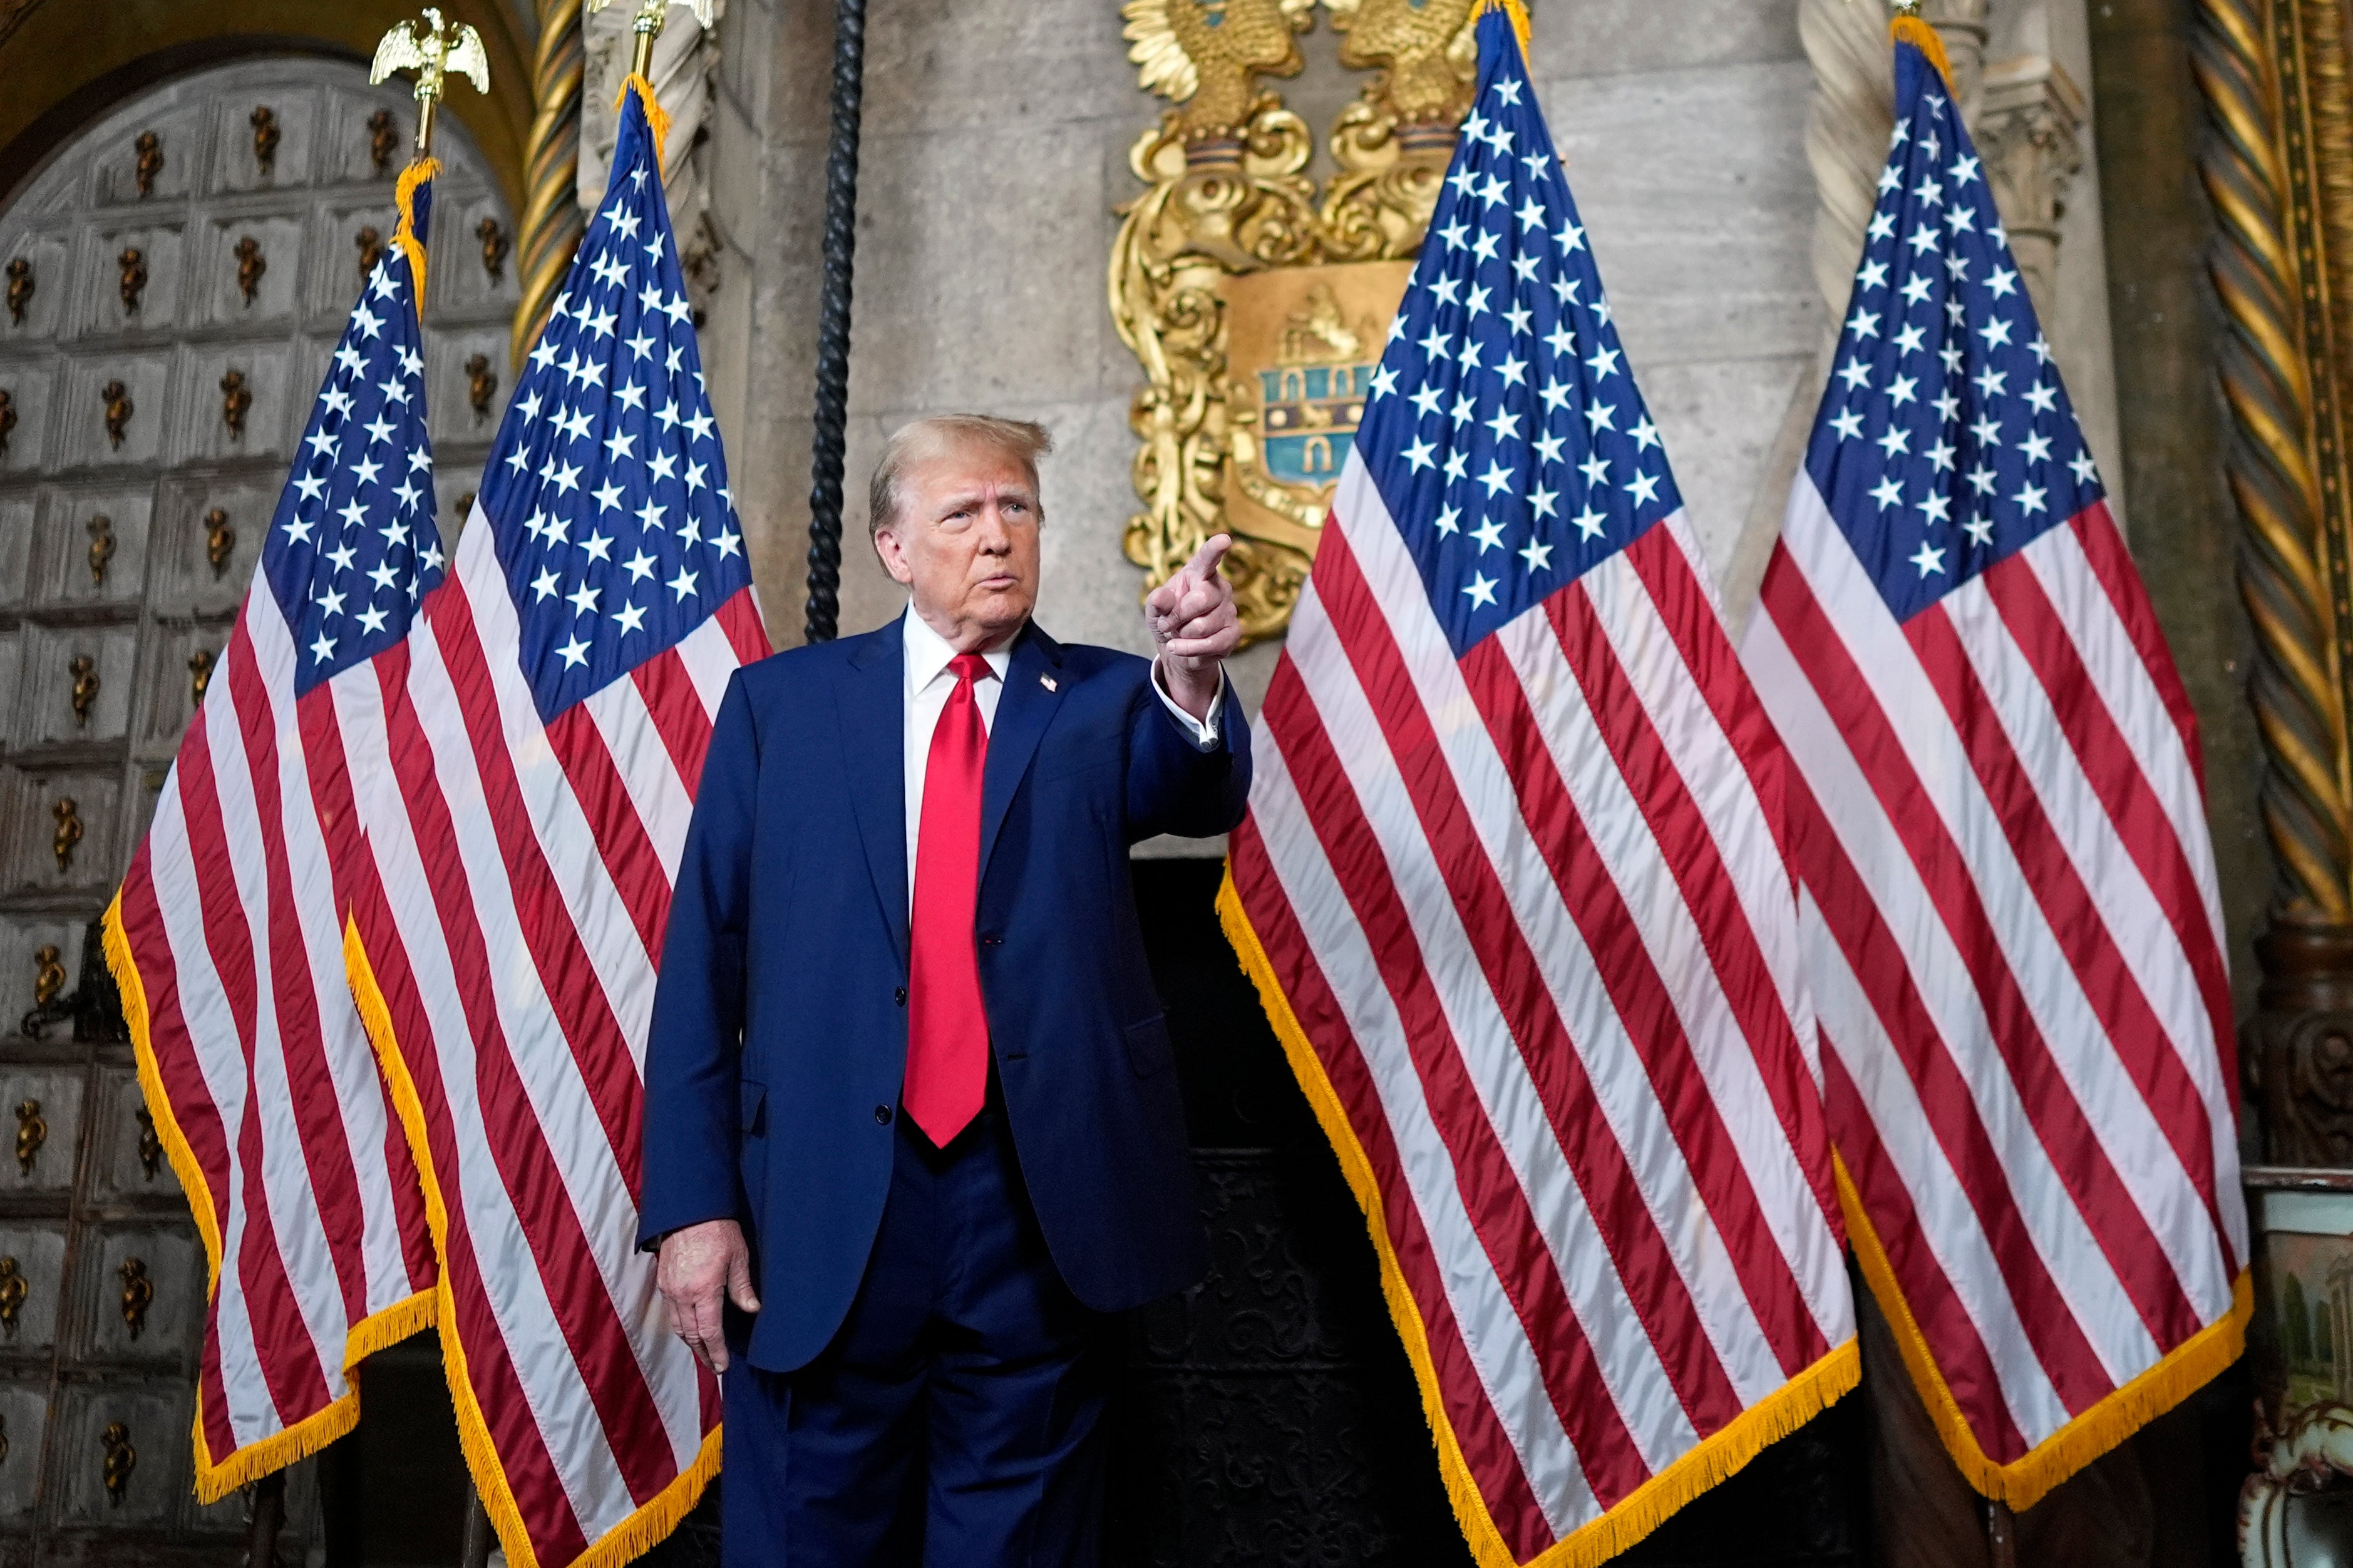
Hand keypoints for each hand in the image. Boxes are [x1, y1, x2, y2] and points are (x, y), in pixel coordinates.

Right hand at [656, 1218, 758, 1374]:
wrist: (689, 1210)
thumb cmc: (717, 1229)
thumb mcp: (738, 1256)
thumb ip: (743, 1287)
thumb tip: (752, 1309)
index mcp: (703, 1290)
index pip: (709, 1331)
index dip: (716, 1352)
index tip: (722, 1366)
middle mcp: (682, 1294)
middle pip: (691, 1334)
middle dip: (703, 1352)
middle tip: (714, 1365)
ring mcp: (669, 1288)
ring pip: (677, 1326)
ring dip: (690, 1341)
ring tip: (703, 1351)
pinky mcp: (662, 1281)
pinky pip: (670, 1312)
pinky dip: (680, 1325)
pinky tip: (689, 1327)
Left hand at [1146, 533, 1240, 719]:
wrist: (1176, 648)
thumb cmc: (1167, 619)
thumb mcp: (1154, 609)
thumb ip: (1157, 601)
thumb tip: (1161, 598)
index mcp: (1199, 573)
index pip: (1207, 558)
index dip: (1215, 549)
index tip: (1224, 539)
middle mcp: (1219, 587)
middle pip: (1202, 599)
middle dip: (1177, 616)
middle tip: (1167, 623)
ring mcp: (1229, 610)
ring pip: (1203, 626)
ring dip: (1182, 635)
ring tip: (1177, 634)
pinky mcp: (1234, 632)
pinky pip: (1212, 644)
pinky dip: (1190, 649)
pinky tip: (1181, 647)